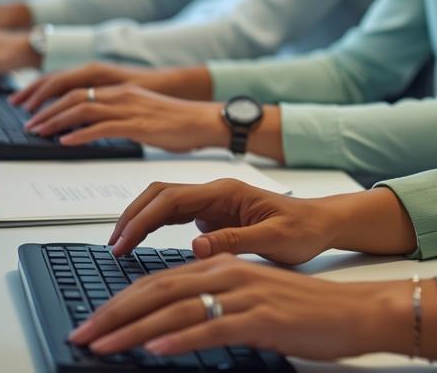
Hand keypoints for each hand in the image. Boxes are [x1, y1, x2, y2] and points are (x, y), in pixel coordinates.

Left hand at [23, 83, 228, 151]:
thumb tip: (97, 130)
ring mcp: (129, 107)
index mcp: (121, 90)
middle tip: (28, 122)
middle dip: (45, 109)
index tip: (35, 110)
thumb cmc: (179, 123)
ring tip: (38, 132)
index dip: (52, 99)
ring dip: (55, 121)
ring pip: (82, 109)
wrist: (205, 122)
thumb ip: (119, 119)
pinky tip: (65, 142)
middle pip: (73, 96)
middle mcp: (121, 94)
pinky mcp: (137, 124)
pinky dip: (79, 134)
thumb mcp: (143, 115)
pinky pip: (101, 127)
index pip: (78, 89)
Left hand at [68, 255, 431, 360]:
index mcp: (223, 264)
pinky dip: (177, 340)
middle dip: (112, 314)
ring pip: (175, 310)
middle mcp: (228, 273)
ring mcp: (244, 295)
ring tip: (102, 345)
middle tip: (82, 334)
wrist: (354, 311)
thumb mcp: (249, 300)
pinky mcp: (260, 319)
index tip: (92, 322)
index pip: (157, 281)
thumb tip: (168, 324)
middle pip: (156, 291)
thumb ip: (210, 302)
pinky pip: (210, 328)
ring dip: (132, 330)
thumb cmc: (304, 310)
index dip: (119, 302)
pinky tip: (153, 349)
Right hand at [108, 178, 335, 264]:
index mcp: (227, 191)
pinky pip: (176, 215)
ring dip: (141, 220)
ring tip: (121, 245)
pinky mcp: (215, 215)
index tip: (124, 241)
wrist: (322, 223)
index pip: (172, 199)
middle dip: (133, 217)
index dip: (143, 219)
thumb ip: (235, 240)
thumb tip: (196, 245)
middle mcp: (216, 192)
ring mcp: (214, 202)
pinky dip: (155, 226)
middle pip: (160, 196)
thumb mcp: (274, 239)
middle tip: (114, 244)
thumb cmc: (304, 229)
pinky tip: (145, 243)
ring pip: (165, 204)